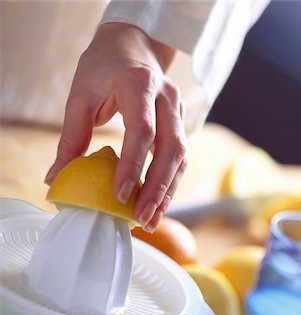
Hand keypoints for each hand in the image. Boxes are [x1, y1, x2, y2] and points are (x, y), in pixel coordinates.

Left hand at [45, 22, 186, 231]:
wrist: (132, 46)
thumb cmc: (103, 68)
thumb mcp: (81, 96)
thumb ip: (72, 137)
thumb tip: (56, 177)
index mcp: (139, 85)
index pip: (142, 130)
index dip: (133, 165)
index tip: (120, 196)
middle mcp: (166, 98)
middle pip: (172, 148)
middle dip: (158, 188)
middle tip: (142, 218)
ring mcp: (178, 110)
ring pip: (181, 156)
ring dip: (168, 191)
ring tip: (152, 220)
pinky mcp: (180, 122)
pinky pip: (180, 157)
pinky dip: (170, 183)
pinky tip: (158, 203)